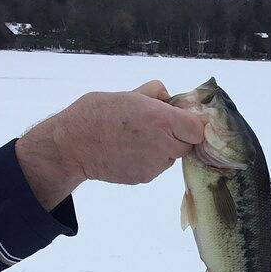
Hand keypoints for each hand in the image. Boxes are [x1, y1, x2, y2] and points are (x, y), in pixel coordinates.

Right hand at [16, 80, 203, 210]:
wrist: (73, 145)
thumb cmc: (97, 112)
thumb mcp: (128, 93)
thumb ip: (154, 94)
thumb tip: (167, 98)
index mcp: (162, 120)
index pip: (198, 129)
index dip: (192, 123)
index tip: (182, 118)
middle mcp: (162, 145)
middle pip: (188, 145)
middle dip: (178, 136)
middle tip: (157, 127)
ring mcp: (154, 165)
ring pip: (172, 157)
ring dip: (164, 148)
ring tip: (138, 139)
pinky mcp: (144, 178)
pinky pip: (156, 167)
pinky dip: (149, 160)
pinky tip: (129, 151)